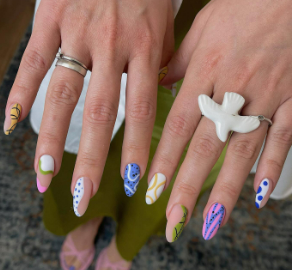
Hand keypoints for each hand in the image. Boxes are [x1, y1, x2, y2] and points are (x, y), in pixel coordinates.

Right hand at [4, 0, 174, 215]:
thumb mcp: (167, 29)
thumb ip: (167, 66)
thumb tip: (166, 98)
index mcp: (145, 50)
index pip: (141, 111)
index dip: (135, 150)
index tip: (130, 183)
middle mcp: (110, 46)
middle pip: (98, 112)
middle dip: (90, 159)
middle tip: (82, 195)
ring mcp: (77, 33)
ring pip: (61, 95)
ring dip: (52, 138)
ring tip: (45, 174)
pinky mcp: (50, 19)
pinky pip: (32, 63)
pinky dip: (17, 94)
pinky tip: (8, 126)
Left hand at [149, 0, 291, 240]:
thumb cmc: (243, 5)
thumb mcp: (202, 28)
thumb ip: (179, 61)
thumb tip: (157, 83)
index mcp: (205, 73)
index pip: (178, 126)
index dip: (163, 160)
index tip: (151, 190)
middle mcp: (232, 92)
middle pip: (205, 148)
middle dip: (187, 187)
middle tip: (173, 220)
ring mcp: (266, 99)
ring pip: (241, 154)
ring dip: (224, 192)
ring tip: (209, 223)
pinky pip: (283, 141)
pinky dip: (270, 170)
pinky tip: (258, 198)